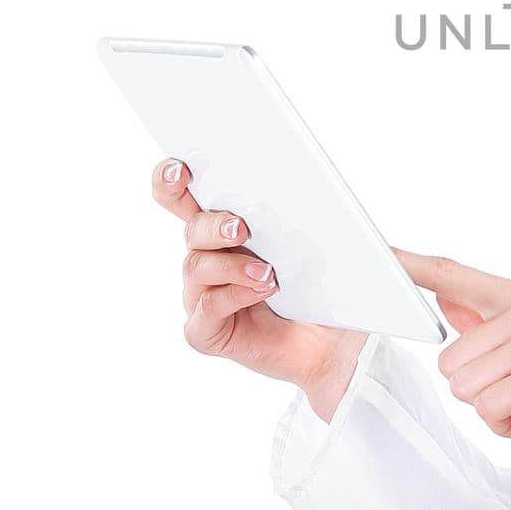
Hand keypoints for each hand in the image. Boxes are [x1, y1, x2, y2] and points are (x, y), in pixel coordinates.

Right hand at [150, 157, 366, 418]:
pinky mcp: (208, 331)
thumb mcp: (331, 240)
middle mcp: (208, 257)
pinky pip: (205, 311)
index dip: (171, 179)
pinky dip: (232, 297)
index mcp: (226, 226)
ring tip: (268, 272)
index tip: (181, 167)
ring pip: (197, 266)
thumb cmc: (327, 285)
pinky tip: (262, 292)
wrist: (338, 341)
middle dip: (211, 223)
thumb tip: (326, 187)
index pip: (183, 196)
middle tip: (241, 226)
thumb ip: (323, 211)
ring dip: (231, 265)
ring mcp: (204, 295)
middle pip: (191, 228)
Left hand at [394, 249, 510, 489]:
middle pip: (448, 357)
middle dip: (478, 388)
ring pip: (463, 385)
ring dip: (494, 409)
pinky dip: (510, 426)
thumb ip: (489, 323)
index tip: (379, 254)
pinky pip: (487, 408)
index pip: (454, 275)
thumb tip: (446, 298)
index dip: (412, 266)